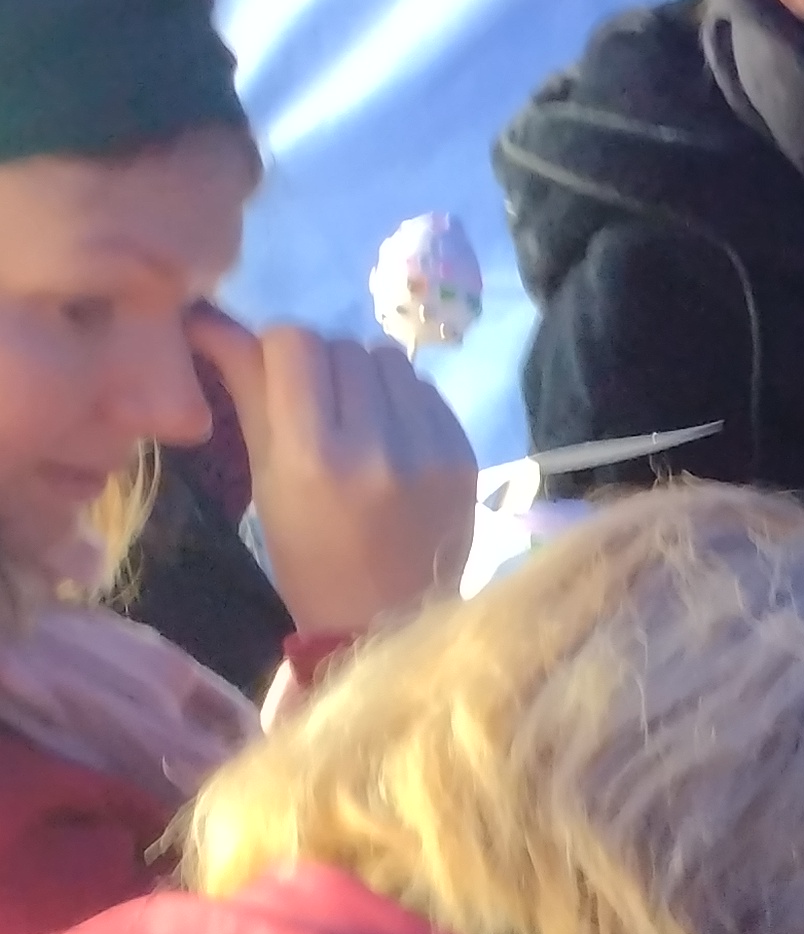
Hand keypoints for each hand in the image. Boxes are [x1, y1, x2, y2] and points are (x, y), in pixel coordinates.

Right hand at [187, 309, 472, 637]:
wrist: (388, 616)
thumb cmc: (308, 551)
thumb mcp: (265, 474)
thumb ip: (247, 390)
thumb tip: (210, 316)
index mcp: (314, 454)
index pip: (295, 341)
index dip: (278, 350)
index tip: (277, 377)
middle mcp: (378, 445)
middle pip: (342, 344)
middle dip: (322, 363)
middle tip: (317, 405)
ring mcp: (430, 448)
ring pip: (387, 357)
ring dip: (365, 375)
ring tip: (357, 420)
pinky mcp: (464, 453)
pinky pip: (425, 389)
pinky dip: (402, 400)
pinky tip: (392, 439)